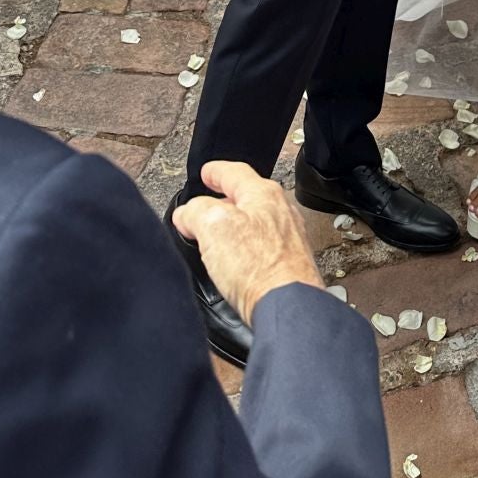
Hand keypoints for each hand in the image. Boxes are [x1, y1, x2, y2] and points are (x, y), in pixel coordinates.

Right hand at [172, 160, 323, 325]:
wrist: (288, 306)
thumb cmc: (259, 268)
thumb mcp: (213, 227)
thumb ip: (196, 212)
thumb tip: (187, 213)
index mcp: (263, 194)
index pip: (235, 172)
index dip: (215, 171)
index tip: (207, 172)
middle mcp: (281, 211)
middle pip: (247, 197)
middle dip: (224, 201)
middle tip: (206, 207)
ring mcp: (289, 238)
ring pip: (256, 221)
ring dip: (235, 226)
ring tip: (218, 236)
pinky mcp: (290, 263)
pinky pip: (263, 246)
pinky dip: (247, 248)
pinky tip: (238, 262)